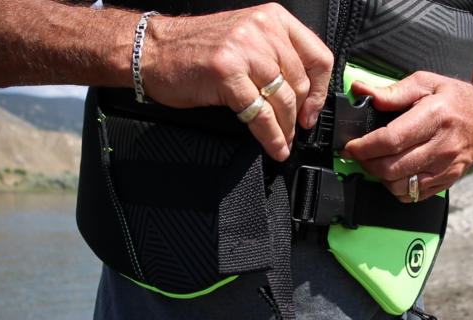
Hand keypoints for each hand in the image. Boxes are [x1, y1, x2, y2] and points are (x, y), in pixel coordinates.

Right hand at [141, 3, 332, 160]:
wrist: (151, 51)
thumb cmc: (195, 49)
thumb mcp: (244, 38)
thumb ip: (275, 55)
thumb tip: (303, 93)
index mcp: (272, 18)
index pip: (317, 56)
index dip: (321, 90)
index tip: (312, 109)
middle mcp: (261, 29)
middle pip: (300, 82)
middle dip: (300, 114)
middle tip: (295, 131)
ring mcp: (243, 50)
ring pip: (282, 100)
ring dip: (286, 129)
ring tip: (284, 142)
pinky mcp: (227, 74)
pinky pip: (260, 114)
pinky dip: (271, 136)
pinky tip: (274, 146)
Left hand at [339, 71, 472, 201]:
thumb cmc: (457, 99)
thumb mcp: (426, 83)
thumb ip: (392, 91)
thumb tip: (360, 90)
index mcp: (435, 116)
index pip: (391, 140)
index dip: (364, 147)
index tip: (350, 147)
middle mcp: (442, 146)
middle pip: (392, 167)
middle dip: (367, 163)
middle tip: (359, 154)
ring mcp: (446, 167)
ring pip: (400, 185)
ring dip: (380, 177)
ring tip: (376, 162)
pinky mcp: (447, 181)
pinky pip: (413, 195)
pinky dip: (397, 188)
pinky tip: (394, 173)